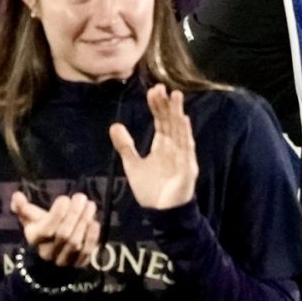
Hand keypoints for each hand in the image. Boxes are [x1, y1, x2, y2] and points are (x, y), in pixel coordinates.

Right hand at [9, 190, 101, 268]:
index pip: (47, 229)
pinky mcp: (78, 264)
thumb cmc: (40, 234)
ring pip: (75, 242)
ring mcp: (64, 260)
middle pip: (63, 234)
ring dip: (84, 222)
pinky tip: (95, 222)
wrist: (48, 261)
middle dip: (74, 214)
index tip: (65, 198)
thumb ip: (22, 208)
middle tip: (81, 197)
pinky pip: (86, 252)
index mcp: (35, 240)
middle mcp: (49, 252)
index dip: (57, 214)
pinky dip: (91, 237)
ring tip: (90, 205)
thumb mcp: (29, 221)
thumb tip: (17, 195)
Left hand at [110, 85, 197, 210]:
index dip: (157, 106)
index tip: (153, 90)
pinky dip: (185, 135)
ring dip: (178, 114)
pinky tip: (183, 121)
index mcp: (163, 146)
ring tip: (176, 96)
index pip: (161, 121)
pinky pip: (187, 149)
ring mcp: (182, 157)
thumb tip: (115, 125)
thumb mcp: (132, 164)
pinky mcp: (187, 169)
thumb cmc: (150, 188)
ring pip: (180, 131)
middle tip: (161, 87)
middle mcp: (174, 148)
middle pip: (171, 122)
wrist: (160, 212)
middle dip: (167, 105)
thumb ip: (125, 146)